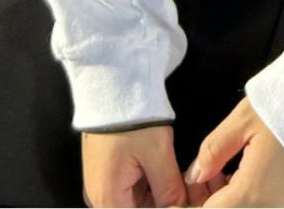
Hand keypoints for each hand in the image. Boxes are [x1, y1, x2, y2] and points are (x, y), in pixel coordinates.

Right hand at [82, 124, 229, 207]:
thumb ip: (169, 190)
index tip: (182, 204)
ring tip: (179, 184)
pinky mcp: (106, 171)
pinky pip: (128, 190)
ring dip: (156, 197)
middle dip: (161, 204)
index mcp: (108, 199)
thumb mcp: (157, 154)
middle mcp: (99, 197)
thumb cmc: (133, 120)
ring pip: (134, 202)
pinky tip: (167, 176)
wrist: (112, 86)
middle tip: (184, 193)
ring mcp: (101, 184)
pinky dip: (149, 187)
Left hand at [182, 96, 283, 207]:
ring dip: (228, 198)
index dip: (190, 206)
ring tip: (218, 170)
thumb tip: (195, 175)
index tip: (181, 195)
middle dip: (209, 200)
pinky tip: (241, 172)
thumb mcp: (242, 120)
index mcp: (251, 195)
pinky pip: (265, 205)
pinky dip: (247, 195)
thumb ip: (213, 150)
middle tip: (200, 176)